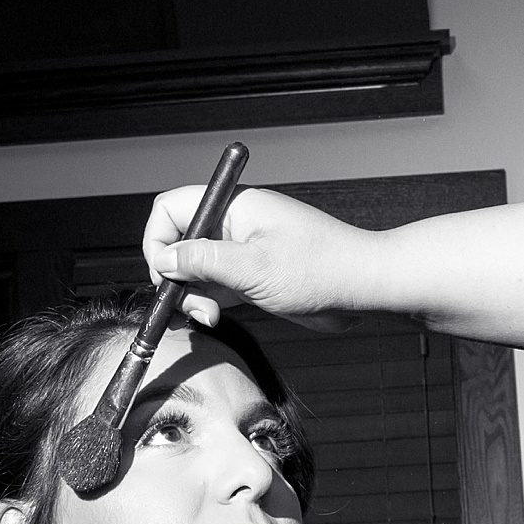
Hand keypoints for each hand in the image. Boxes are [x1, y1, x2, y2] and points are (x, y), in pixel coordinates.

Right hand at [143, 186, 396, 331]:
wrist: (366, 289)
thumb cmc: (323, 269)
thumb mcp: (254, 268)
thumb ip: (204, 262)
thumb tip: (164, 259)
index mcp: (235, 208)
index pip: (172, 209)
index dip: (158, 239)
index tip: (164, 273)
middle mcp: (236, 226)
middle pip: (181, 242)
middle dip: (175, 274)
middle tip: (187, 302)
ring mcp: (245, 252)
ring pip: (197, 269)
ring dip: (193, 294)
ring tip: (208, 315)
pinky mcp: (255, 278)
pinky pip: (218, 286)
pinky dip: (210, 302)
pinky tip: (215, 316)